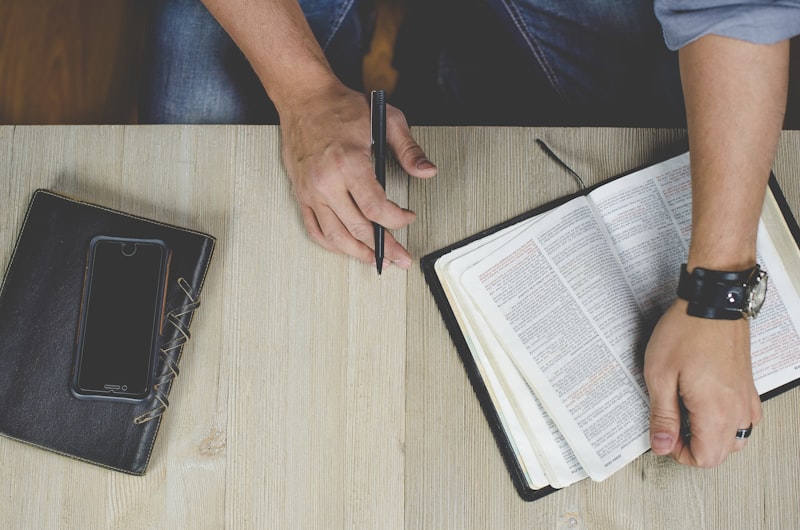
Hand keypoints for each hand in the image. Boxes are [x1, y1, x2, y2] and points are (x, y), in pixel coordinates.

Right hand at [278, 83, 436, 268]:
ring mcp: (311, 191)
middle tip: (400, 257)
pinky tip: (347, 248)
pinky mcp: (301, 194)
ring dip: (358, 253)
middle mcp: (326, 181)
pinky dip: (332, 244)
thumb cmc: (341, 108)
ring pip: (335, 236)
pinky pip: (315, 229)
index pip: (376, 208)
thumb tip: (427, 171)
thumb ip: (408, 149)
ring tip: (377, 260)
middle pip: (358, 228)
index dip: (397, 220)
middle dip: (385, 247)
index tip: (408, 218)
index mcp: (348, 163)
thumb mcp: (386, 120)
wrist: (305, 98)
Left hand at [644, 299, 761, 466]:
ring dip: (711, 436)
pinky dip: (726, 421)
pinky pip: (744, 419)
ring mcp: (745, 397)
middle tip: (672, 425)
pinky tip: (706, 404)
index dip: (680, 453)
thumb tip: (662, 445)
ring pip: (735, 438)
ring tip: (687, 414)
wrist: (712, 302)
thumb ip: (662, 415)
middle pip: (721, 453)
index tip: (665, 436)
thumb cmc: (686, 331)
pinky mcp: (747, 386)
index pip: (705, 458)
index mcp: (715, 411)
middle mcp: (736, 408)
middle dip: (694, 447)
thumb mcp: (660, 375)